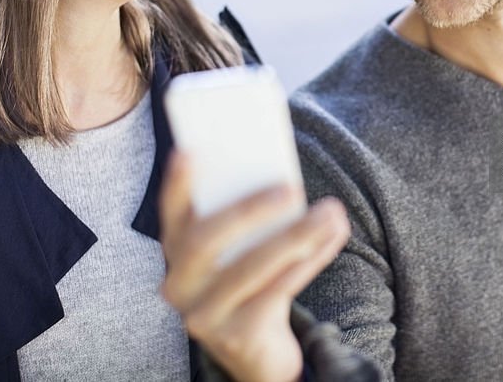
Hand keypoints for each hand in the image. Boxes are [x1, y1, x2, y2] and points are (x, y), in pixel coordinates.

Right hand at [160, 150, 349, 381]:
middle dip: (248, 211)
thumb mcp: (242, 250)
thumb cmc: (253, 281)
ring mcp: (204, 315)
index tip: (188, 152)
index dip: (176, 185)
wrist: (259, 350)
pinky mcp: (237, 337)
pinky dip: (308, 261)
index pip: (171, 215)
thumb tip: (283, 182)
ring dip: (296, 236)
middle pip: (204, 242)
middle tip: (291, 188)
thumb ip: (248, 220)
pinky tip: (330, 240)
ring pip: (249, 268)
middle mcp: (179, 285)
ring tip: (331, 212)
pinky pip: (276, 292)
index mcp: (177, 253)